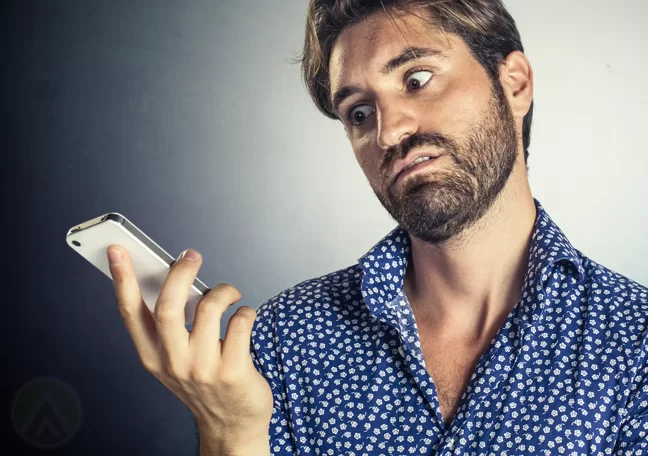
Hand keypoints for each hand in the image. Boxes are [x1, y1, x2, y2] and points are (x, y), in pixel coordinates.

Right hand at [107, 246, 272, 451]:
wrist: (232, 425)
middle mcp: (173, 363)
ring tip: (230, 294)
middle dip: (180, 272)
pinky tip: (244, 316)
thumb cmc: (205, 383)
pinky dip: (246, 310)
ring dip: (224, 291)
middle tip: (191, 256)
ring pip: (209, 308)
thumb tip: (175, 275)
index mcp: (152, 356)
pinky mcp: (233, 371)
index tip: (118, 251)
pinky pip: (241, 321)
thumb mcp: (176, 358)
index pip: (130, 313)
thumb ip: (171, 325)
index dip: (123, 280)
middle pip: (168, 306)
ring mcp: (203, 369)